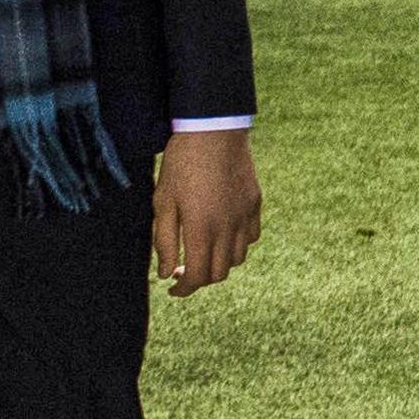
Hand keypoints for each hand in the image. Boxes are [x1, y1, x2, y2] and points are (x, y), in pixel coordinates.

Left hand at [153, 128, 261, 296]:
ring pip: (237, 259)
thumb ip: (165, 241)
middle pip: (218, 274)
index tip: (172, 288)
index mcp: (202, 229)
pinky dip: (237, 245)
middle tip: (183, 270)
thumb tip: (166, 273)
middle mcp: (227, 228)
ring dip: (219, 264)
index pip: (197, 277)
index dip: (183, 289)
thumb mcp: (163, 201)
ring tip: (204, 252)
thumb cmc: (182, 163)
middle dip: (199, 279)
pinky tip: (223, 234)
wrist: (214, 129)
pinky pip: (251, 237)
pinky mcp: (255, 203)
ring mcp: (245, 216)